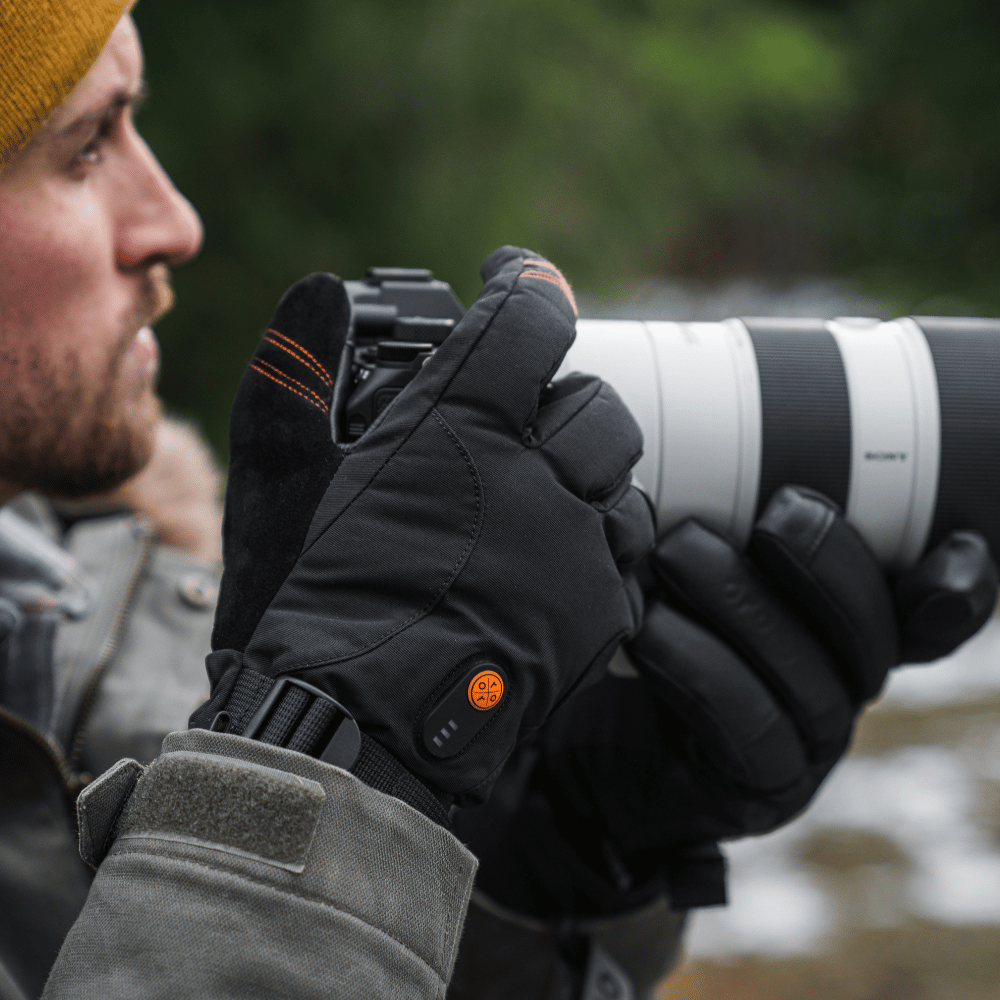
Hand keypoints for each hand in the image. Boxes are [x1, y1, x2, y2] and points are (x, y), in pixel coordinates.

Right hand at [190, 247, 653, 814]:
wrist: (353, 728)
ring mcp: (577, 548)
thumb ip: (298, 372)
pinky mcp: (601, 613)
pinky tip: (549, 565)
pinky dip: (594, 546)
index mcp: (460, 425)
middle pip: (596, 403)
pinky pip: (625, 556)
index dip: (527, 282)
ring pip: (622, 479)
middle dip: (561, 400)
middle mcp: (536, 475)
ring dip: (585, 478)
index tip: (513, 278)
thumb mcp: (279, 477)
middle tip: (521, 419)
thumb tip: (319, 295)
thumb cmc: (309, 603)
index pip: (530, 317)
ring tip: (539, 499)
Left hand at [456, 486, 997, 913]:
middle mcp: (836, 682)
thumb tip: (690, 415)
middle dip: (832, 564)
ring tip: (676, 551)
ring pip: (810, 678)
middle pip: (873, 634)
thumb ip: (706, 512)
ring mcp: (804, 742)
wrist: (579, 735)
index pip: (925, 611)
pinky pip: (748, 727)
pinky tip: (650, 628)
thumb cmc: (636, 624)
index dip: (958, 585)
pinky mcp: (754, 785)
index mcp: (838, 626)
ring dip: (744, 605)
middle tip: (776, 514)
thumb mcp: (673, 559)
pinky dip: (699, 667)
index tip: (953, 543)